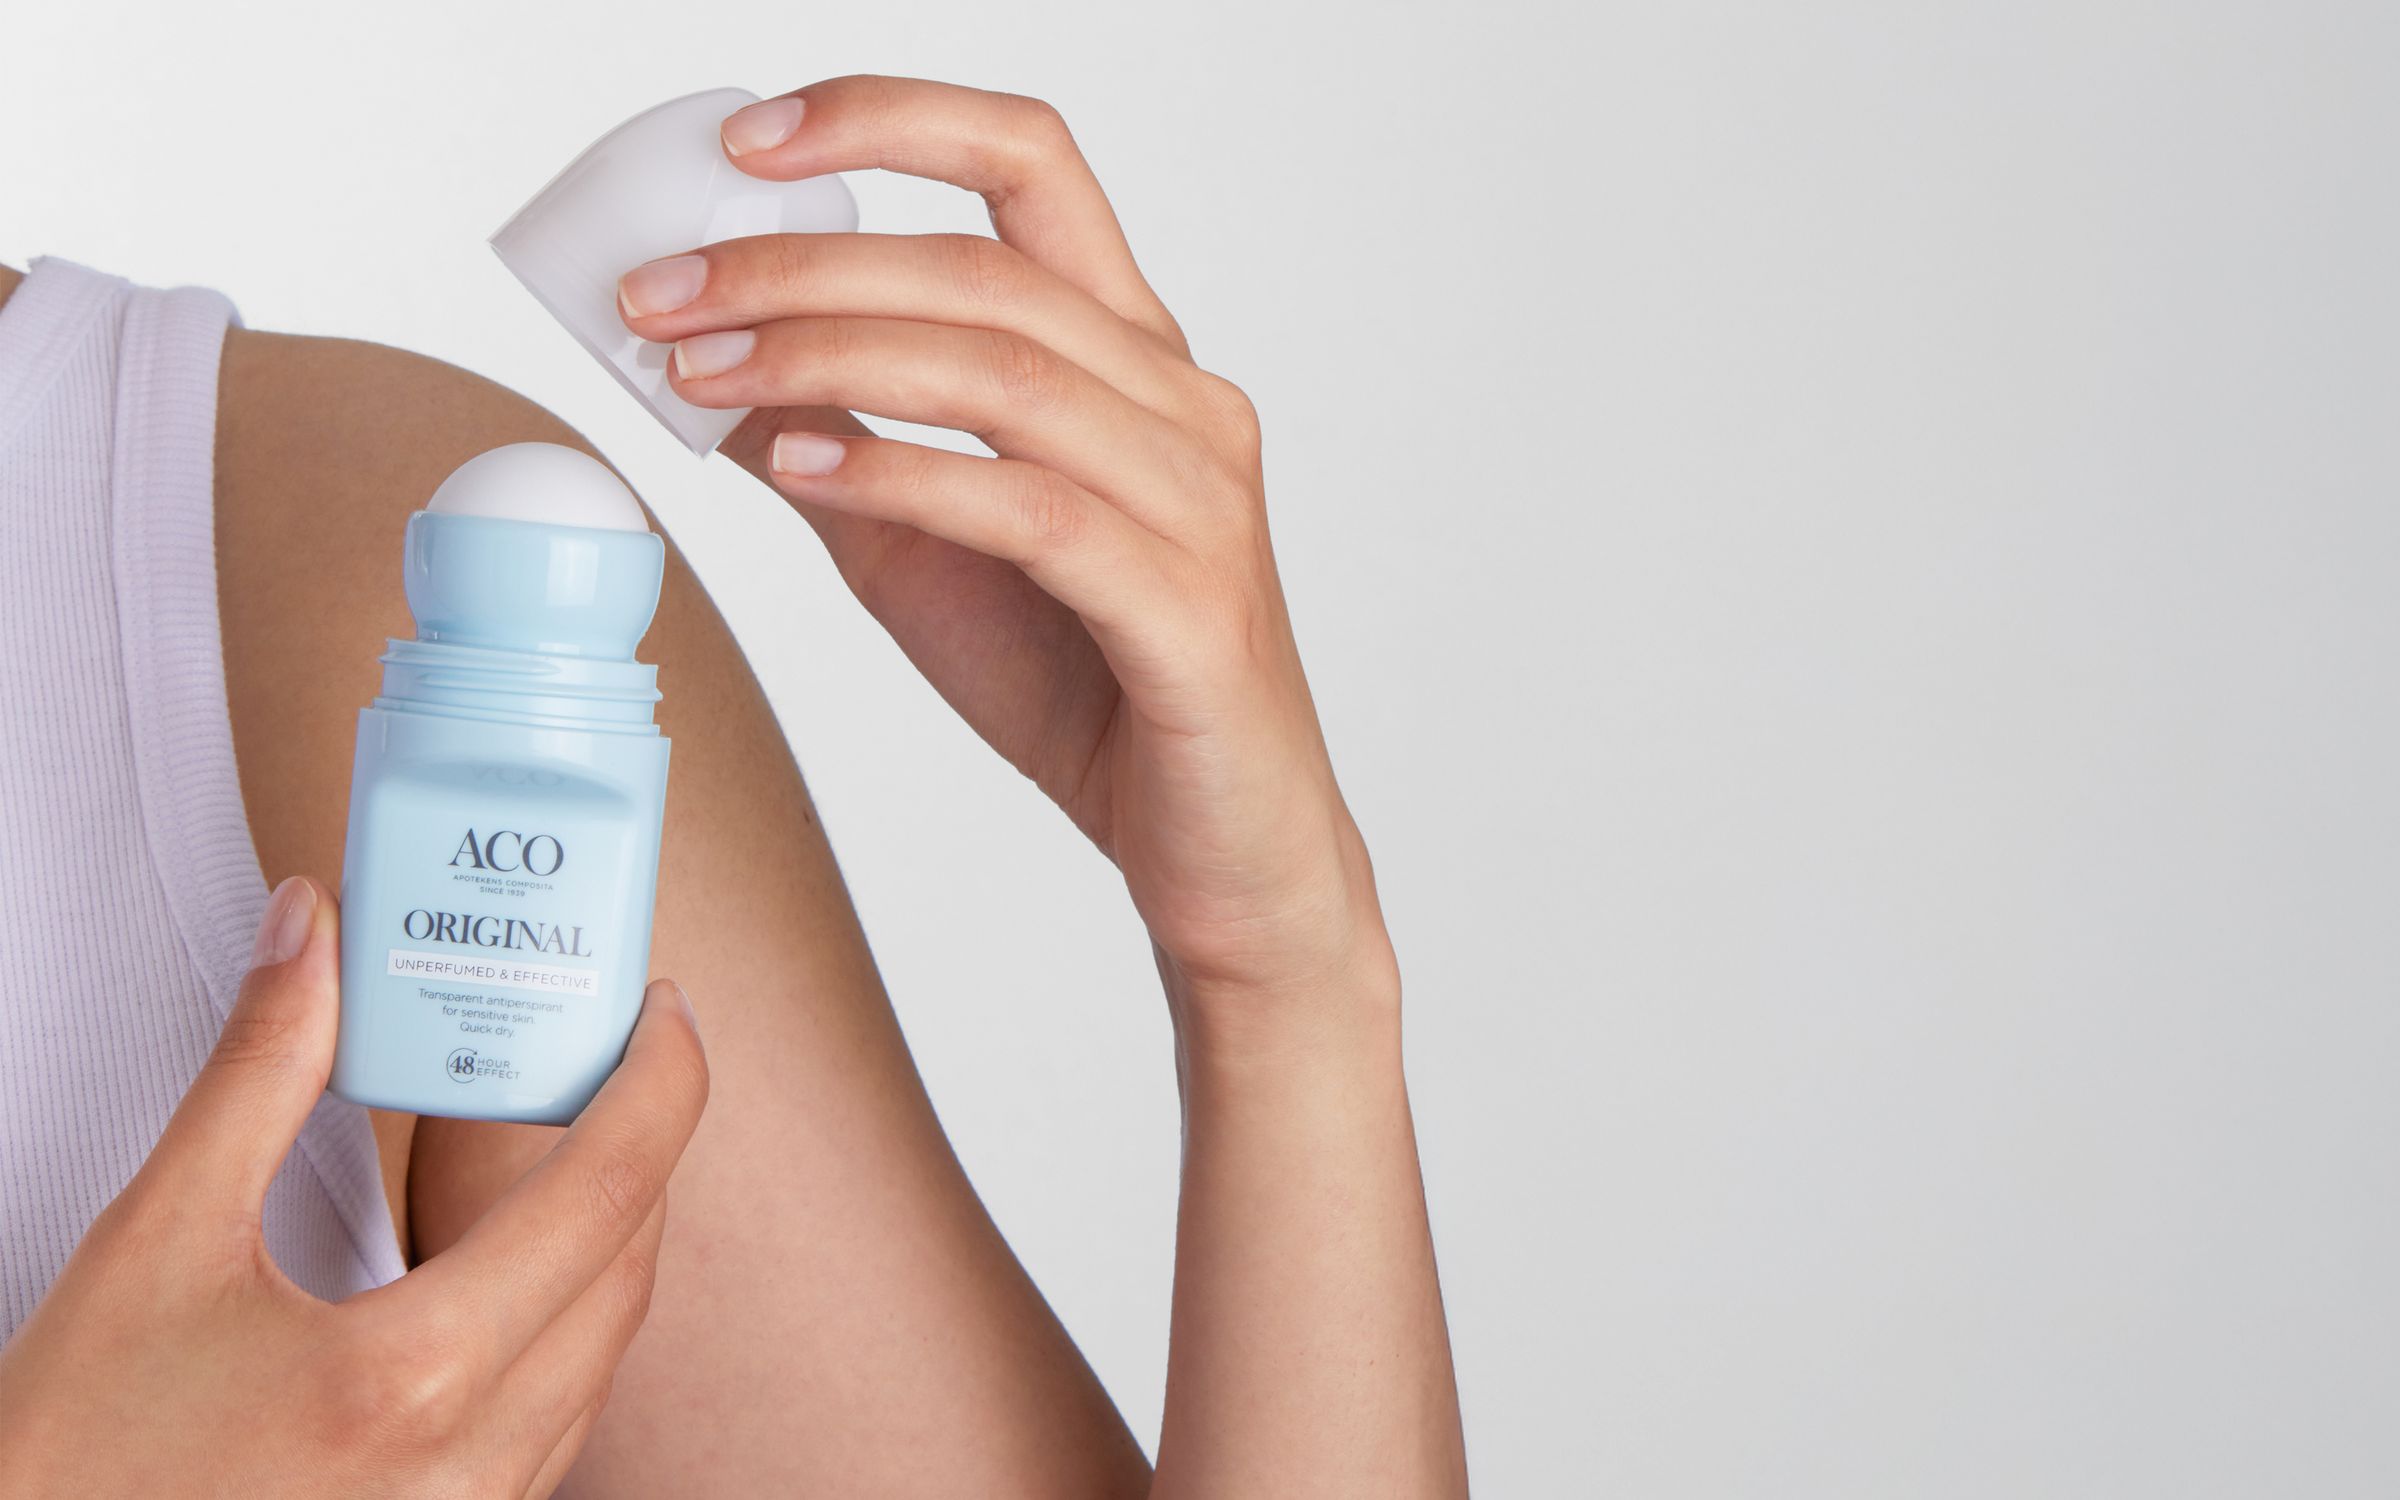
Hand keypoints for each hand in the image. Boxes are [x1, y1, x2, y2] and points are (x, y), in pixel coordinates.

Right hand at [0, 877, 708, 1497]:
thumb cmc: (67, 1451)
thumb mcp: (153, 1241)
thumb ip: (255, 1073)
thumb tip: (314, 929)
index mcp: (412, 1374)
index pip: (611, 1187)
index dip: (663, 1077)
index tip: (662, 1009)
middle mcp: (467, 1464)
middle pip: (629, 1268)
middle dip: (642, 1147)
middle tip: (614, 1057)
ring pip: (603, 1357)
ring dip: (609, 1243)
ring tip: (578, 1146)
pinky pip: (558, 1428)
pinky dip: (566, 1335)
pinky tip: (519, 1281)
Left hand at [617, 76, 1396, 1043]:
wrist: (1218, 848)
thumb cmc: (1090, 685)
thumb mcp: (927, 548)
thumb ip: (844, 444)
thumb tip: (709, 371)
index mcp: (1131, 356)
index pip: (1029, 168)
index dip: (892, 119)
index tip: (748, 138)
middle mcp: (1182, 400)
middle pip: (985, 268)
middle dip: (800, 263)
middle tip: (661, 294)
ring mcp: (1199, 499)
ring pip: (1006, 371)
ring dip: (827, 355)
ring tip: (698, 372)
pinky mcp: (1187, 607)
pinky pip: (1034, 509)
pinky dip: (907, 474)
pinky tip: (803, 465)